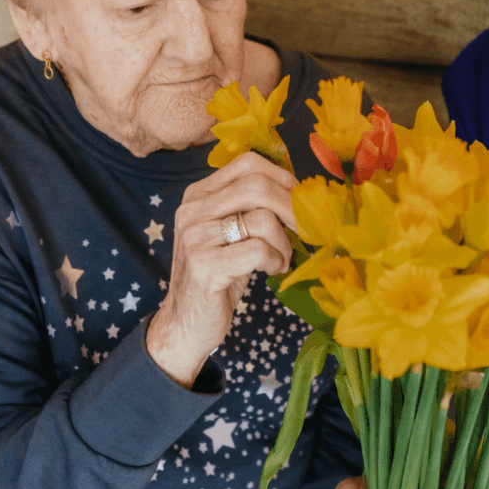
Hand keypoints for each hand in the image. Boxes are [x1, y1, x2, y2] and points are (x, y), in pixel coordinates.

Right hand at [146, 151, 296, 386]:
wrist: (184, 325)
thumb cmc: (217, 275)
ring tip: (281, 257)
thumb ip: (250, 207)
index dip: (282, 177)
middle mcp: (193, 210)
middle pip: (258, 186)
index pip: (247, 163)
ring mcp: (196, 237)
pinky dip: (276, 260)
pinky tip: (273, 270)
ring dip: (285, 242)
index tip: (299, 199)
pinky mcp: (205, 266)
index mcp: (198, 195)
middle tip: (304, 229)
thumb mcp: (229, 233)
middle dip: (291, 207)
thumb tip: (300, 191)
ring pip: (263, 219)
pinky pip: (259, 250)